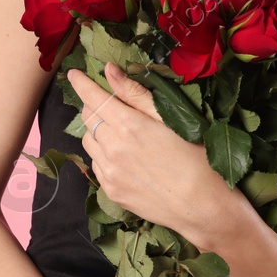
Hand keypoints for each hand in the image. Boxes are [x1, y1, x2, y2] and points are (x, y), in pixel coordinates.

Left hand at [67, 64, 232, 241]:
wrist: (202, 206)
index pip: (93, 98)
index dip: (81, 83)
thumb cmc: (195, 157)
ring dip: (97, 130)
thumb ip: (136, 94)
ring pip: (88, 141)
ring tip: (118, 130)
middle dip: (93, 105)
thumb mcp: (170, 118)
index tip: (73, 74)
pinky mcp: (111, 191)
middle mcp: (112, 149)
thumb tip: (110, 71)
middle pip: (88, 118)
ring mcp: (109, 173)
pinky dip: (102, 154)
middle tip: (107, 101)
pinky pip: (96, 164)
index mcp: (128, 126)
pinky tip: (123, 155)